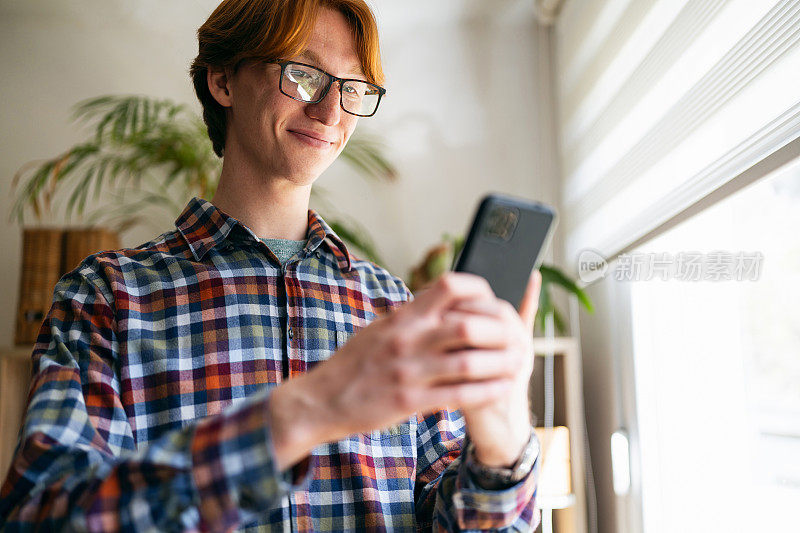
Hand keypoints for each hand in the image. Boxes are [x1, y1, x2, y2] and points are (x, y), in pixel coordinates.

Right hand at [268, 272, 529, 469]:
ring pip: (470, 363)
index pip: (449, 287)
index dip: (479, 290)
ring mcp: (408, 372)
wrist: (319, 401)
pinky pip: (459, 395)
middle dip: (501, 332)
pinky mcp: (409, 402)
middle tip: (518, 337)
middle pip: (468, 326)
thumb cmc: (353, 364)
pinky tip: (503, 389)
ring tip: (519, 364)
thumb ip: (412, 317)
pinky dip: (487, 391)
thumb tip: (445, 303)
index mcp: (401, 317)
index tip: (493, 300)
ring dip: (501, 364)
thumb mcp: (379, 329)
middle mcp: (406, 339)